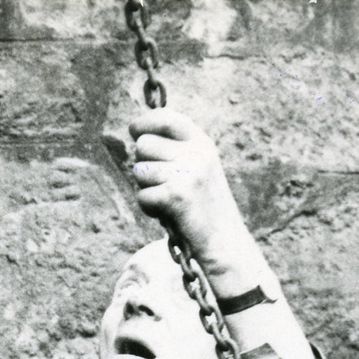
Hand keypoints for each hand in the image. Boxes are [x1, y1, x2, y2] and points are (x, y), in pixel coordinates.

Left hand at [122, 107, 254, 270]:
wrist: (225, 241)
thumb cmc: (203, 207)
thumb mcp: (196, 169)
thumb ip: (175, 151)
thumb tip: (138, 136)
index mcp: (202, 142)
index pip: (166, 118)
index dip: (144, 122)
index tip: (133, 130)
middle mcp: (196, 152)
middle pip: (143, 145)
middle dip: (144, 165)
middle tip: (161, 184)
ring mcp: (188, 172)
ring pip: (139, 171)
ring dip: (145, 189)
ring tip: (166, 200)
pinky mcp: (177, 196)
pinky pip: (142, 196)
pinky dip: (148, 208)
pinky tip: (165, 214)